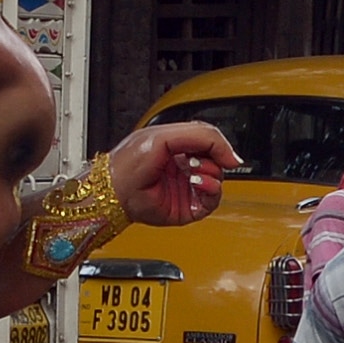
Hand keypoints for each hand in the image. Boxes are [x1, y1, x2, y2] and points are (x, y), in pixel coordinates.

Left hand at [114, 118, 236, 226]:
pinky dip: (211, 189)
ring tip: (193, 171)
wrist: (114, 191)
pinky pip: (213, 200)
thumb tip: (229, 152)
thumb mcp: (165, 137)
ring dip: (211, 173)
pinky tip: (198, 182)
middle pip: (217, 159)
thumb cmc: (128, 164)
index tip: (225, 150)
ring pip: (218, 179)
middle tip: (198, 159)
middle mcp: (185, 166)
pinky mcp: (190, 206)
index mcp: (178, 146)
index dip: (219, 144)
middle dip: (213, 158)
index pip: (209, 141)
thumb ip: (200, 136)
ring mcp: (188, 186)